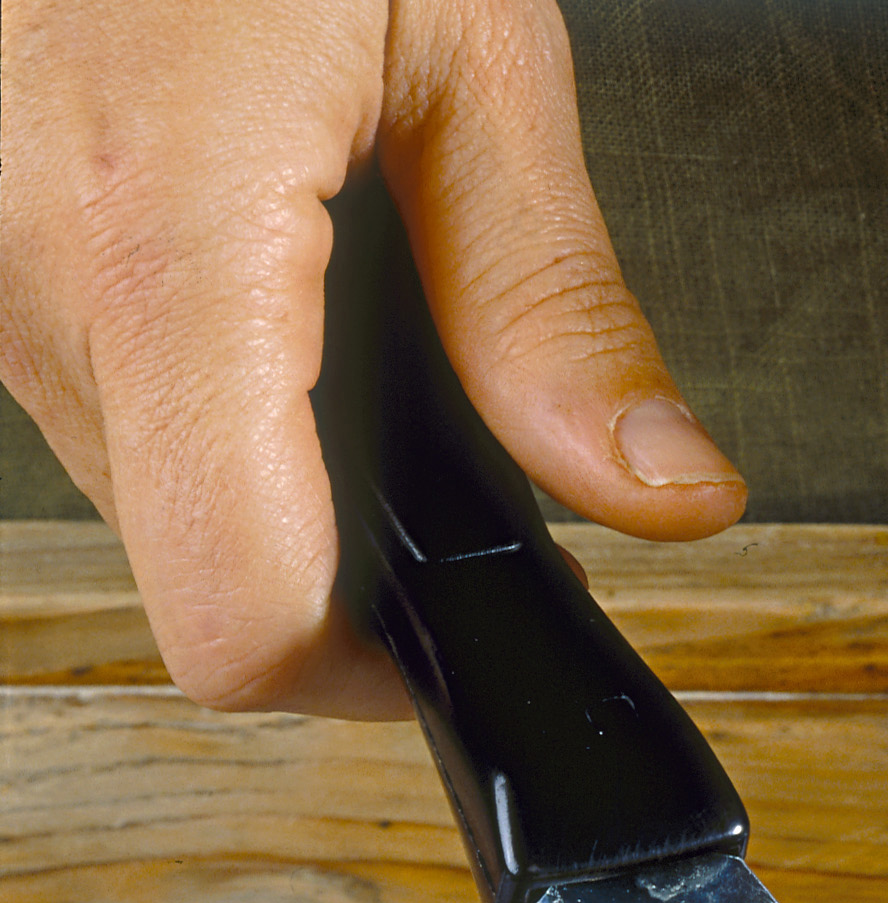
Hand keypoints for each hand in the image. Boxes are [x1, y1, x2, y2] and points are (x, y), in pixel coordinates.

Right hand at [0, 0, 743, 716]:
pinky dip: (190, 369)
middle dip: (333, 560)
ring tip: (348, 323)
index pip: (239, 614)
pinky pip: (83, 370)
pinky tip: (258, 267)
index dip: (357, 679)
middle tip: (443, 466)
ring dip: (260, 458)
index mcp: (162, 237)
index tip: (444, 651)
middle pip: (197, 567)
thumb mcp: (459, 28)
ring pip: (136, 479)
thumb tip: (651, 491)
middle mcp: (25, 269)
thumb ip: (553, 295)